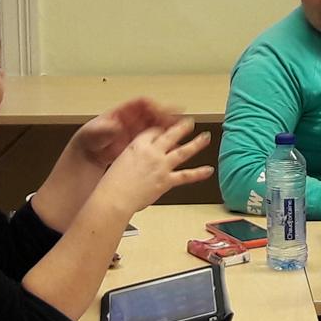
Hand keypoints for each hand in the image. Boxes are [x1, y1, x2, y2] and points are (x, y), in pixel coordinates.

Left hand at [72, 97, 179, 166]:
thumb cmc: (89, 139)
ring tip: (183, 129)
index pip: (143, 103)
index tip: (163, 110)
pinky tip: (174, 145)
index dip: (154, 105)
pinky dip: (165, 140)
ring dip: (169, 126)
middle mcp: (132, 119)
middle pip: (154, 112)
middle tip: (180, 118)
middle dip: (167, 114)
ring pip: (158, 125)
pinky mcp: (140, 143)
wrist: (87, 154)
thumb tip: (115, 126)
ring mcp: (137, 130)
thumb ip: (106, 128)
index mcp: (122, 111)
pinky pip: (156, 138)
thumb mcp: (95, 131)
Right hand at [96, 117, 213, 215]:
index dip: (161, 129)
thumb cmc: (112, 184)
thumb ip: (133, 158)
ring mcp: (161, 165)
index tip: (166, 129)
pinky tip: (208, 170)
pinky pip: (186, 175)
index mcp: (138, 145)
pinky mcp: (167, 180)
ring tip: (205, 137)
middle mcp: (152, 152)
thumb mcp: (120, 162)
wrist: (115, 198)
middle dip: (182, 127)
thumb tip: (140, 160)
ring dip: (196, 143)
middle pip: (171, 134)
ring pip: (183, 151)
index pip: (153, 131)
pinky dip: (199, 173)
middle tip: (189, 122)